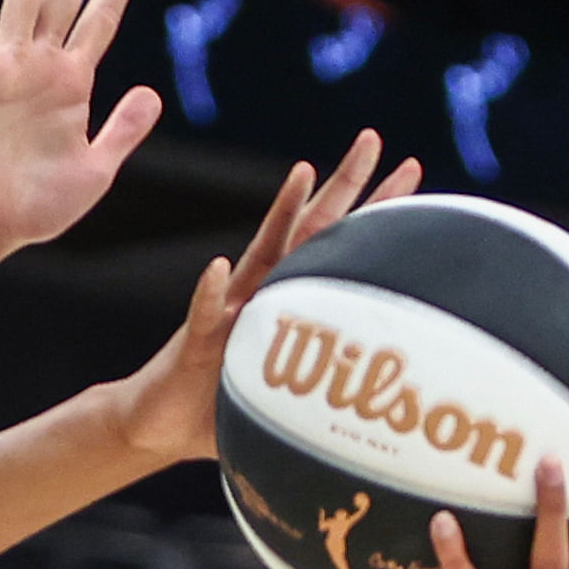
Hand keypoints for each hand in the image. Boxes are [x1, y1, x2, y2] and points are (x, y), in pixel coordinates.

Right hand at [110, 132, 417, 468]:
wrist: (156, 429)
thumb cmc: (222, 416)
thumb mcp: (289, 408)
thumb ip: (327, 400)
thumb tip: (393, 423)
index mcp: (288, 305)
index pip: (339, 248)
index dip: (375, 213)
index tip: (412, 173)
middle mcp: (261, 295)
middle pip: (311, 229)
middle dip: (344, 185)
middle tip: (375, 139)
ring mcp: (227, 312)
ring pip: (262, 252)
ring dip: (283, 212)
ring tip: (306, 171)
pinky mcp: (193, 344)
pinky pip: (201, 315)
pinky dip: (208, 294)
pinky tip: (217, 267)